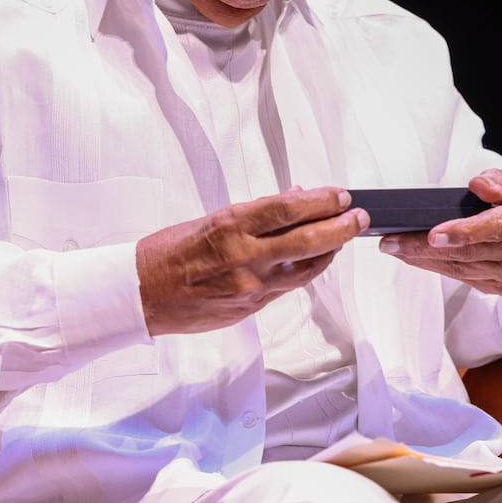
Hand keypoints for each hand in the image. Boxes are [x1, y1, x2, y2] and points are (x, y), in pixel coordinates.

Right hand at [136, 187, 368, 334]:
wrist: (143, 294)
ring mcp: (250, 286)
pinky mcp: (251, 308)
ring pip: (306, 269)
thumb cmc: (169, 252)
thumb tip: (291, 199)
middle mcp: (245, 256)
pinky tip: (315, 260)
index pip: (288, 208)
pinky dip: (305, 271)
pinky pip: (287, 287)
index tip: (339, 194)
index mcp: (231, 226)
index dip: (320, 200)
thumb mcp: (210, 219)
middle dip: (340, 226)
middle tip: (358, 215)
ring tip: (343, 238)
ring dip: (330, 252)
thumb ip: (254, 214)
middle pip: (308, 240)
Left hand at [378, 169, 501, 295]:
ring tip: (394, 248)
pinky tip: (415, 258)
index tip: (433, 233)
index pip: (493, 228)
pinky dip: (438, 268)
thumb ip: (500, 180)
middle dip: (424, 248)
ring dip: (424, 261)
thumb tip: (478, 185)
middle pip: (468, 252)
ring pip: (462, 269)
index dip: (462, 232)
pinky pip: (465, 279)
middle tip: (390, 242)